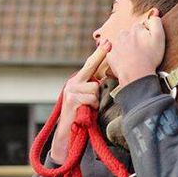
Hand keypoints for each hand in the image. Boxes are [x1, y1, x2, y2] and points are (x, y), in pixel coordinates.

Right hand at [50, 40, 110, 163]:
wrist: (68, 134)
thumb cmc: (82, 117)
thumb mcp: (90, 99)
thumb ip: (95, 89)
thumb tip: (108, 81)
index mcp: (78, 80)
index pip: (90, 64)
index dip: (100, 53)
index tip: (109, 42)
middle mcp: (73, 82)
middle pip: (93, 72)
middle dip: (99, 76)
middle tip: (101, 71)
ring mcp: (71, 89)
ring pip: (95, 88)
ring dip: (95, 101)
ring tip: (89, 109)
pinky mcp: (72, 98)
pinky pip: (91, 97)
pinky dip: (92, 106)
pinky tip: (85, 112)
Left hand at [107, 12, 164, 87]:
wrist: (136, 75)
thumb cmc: (150, 57)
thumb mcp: (159, 37)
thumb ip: (156, 22)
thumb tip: (154, 12)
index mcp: (135, 28)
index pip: (142, 28)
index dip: (147, 36)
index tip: (150, 45)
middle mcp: (123, 34)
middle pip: (131, 35)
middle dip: (136, 41)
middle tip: (143, 53)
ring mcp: (115, 45)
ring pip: (123, 44)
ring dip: (128, 48)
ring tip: (135, 59)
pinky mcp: (110, 56)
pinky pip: (115, 54)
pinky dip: (120, 57)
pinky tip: (127, 63)